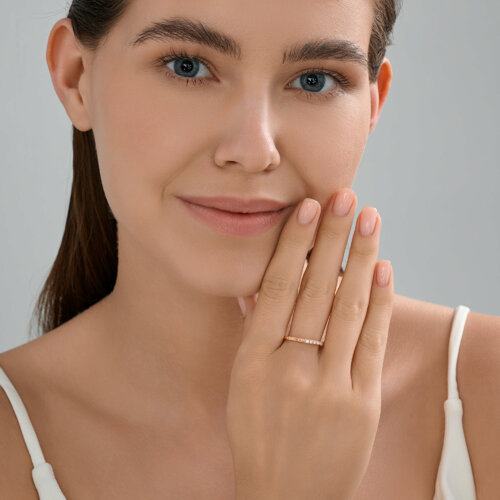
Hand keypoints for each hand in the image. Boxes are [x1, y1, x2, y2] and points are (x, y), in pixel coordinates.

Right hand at [227, 189, 393, 499]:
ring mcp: (330, 387)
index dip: (294, 245)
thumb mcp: (240, 383)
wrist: (284, 496)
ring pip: (349, 309)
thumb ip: (254, 331)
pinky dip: (381, 303)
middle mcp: (290, 369)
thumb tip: (264, 282)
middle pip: (315, 291)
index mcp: (252, 362)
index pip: (276, 289)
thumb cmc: (258, 434)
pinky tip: (384, 269)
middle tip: (345, 197)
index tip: (308, 209)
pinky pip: (373, 342)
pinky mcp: (361, 404)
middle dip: (333, 239)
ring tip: (370, 220)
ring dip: (362, 259)